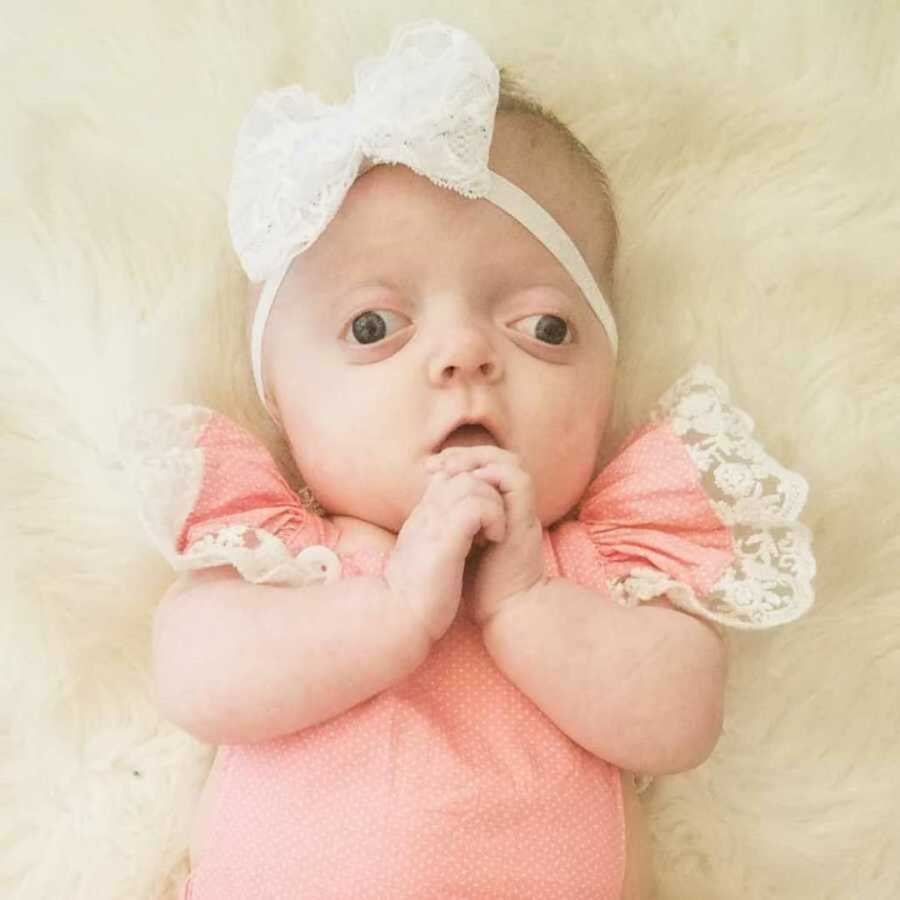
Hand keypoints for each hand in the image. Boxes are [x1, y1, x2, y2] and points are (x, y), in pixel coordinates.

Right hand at [384, 464, 505, 643]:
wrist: (399, 618)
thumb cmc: (418, 594)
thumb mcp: (429, 555)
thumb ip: (440, 536)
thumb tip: (461, 532)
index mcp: (424, 514)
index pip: (449, 474)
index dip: (473, 485)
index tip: (485, 516)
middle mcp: (427, 511)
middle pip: (462, 471)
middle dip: (488, 491)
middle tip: (493, 523)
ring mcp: (434, 522)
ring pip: (473, 482)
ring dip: (493, 505)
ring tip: (493, 533)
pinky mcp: (445, 539)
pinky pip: (477, 506)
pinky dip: (493, 518)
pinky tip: (493, 540)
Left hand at [426, 446, 546, 627]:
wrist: (501, 611)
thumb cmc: (473, 585)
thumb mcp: (453, 543)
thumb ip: (449, 519)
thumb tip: (426, 498)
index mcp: (494, 510)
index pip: (482, 466)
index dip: (457, 460)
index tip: (429, 469)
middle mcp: (509, 507)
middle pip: (497, 457)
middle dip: (466, 454)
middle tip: (439, 464)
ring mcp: (519, 512)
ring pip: (511, 462)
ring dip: (479, 460)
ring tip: (451, 470)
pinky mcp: (525, 521)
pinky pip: (518, 481)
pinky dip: (493, 475)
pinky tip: (469, 485)